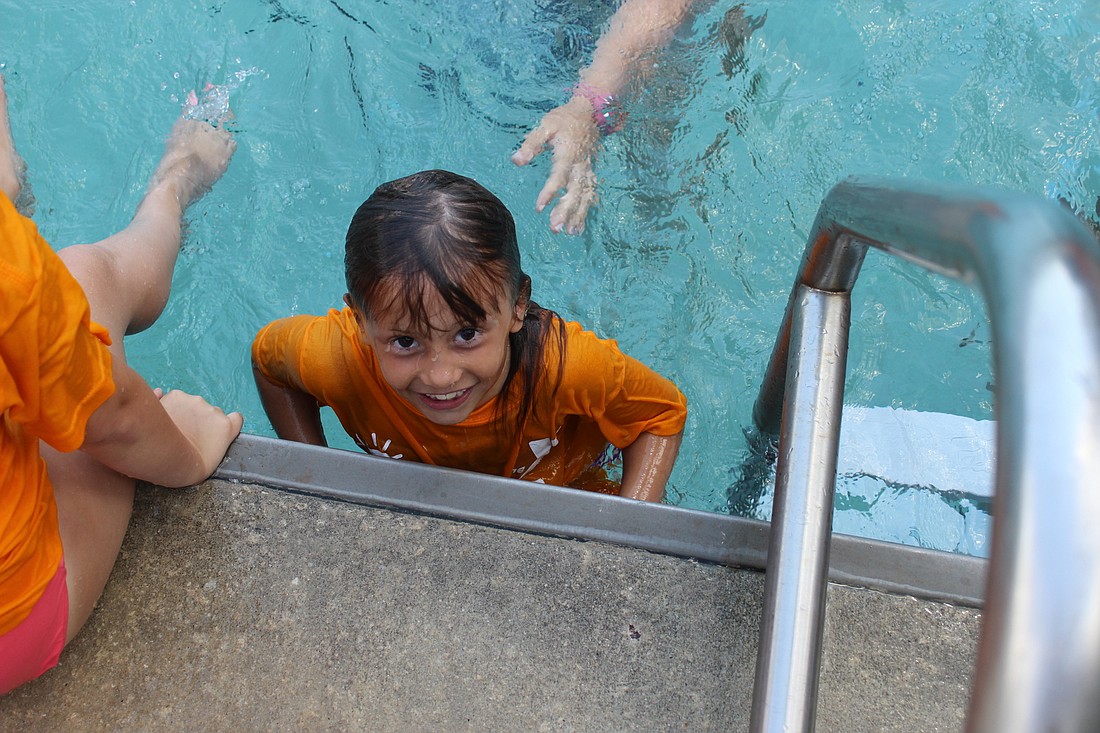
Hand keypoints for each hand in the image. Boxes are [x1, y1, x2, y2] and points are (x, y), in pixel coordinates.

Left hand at [157, 388, 243, 481]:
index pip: (236, 418)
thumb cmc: (188, 467)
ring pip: (191, 404)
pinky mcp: (177, 396)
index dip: (225, 423)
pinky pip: (173, 398)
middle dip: (199, 420)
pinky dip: (168, 405)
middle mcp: (214, 411)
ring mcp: (196, 402)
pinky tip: (162, 417)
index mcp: (226, 427)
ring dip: (183, 412)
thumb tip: (212, 428)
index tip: (214, 430)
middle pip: (209, 412)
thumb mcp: (212, 460)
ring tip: (171, 429)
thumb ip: (217, 441)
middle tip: (186, 434)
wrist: (166, 458)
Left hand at [511, 96, 599, 234]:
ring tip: (568, 233)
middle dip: (565, 211)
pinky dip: (585, 211)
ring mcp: (588, 170)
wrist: (590, 112)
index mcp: (568, 154)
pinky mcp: (590, 173)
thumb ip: (531, 144)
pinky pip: (590, 195)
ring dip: (577, 215)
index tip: (539, 207)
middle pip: (575, 191)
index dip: (550, 192)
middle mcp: (581, 165)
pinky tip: (577, 227)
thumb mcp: (545, 126)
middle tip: (555, 229)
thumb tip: (516, 161)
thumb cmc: (563, 119)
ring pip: (584, 196)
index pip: (559, 176)